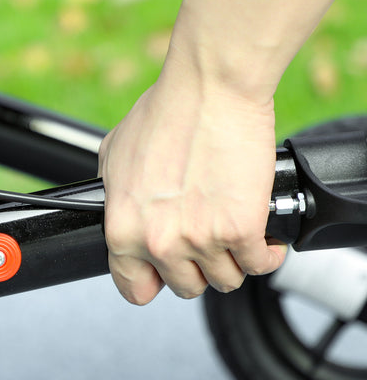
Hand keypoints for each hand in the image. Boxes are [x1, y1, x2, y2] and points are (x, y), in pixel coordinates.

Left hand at [98, 78, 286, 304]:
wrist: (209, 90)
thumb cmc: (164, 114)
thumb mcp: (113, 157)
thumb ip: (114, 197)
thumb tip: (118, 213)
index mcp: (122, 231)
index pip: (133, 289)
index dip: (151, 282)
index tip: (162, 274)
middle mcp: (160, 243)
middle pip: (185, 287)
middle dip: (196, 267)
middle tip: (203, 241)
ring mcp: (202, 240)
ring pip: (225, 280)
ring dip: (231, 261)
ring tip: (231, 234)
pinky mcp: (242, 230)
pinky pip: (260, 265)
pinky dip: (265, 254)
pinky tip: (261, 237)